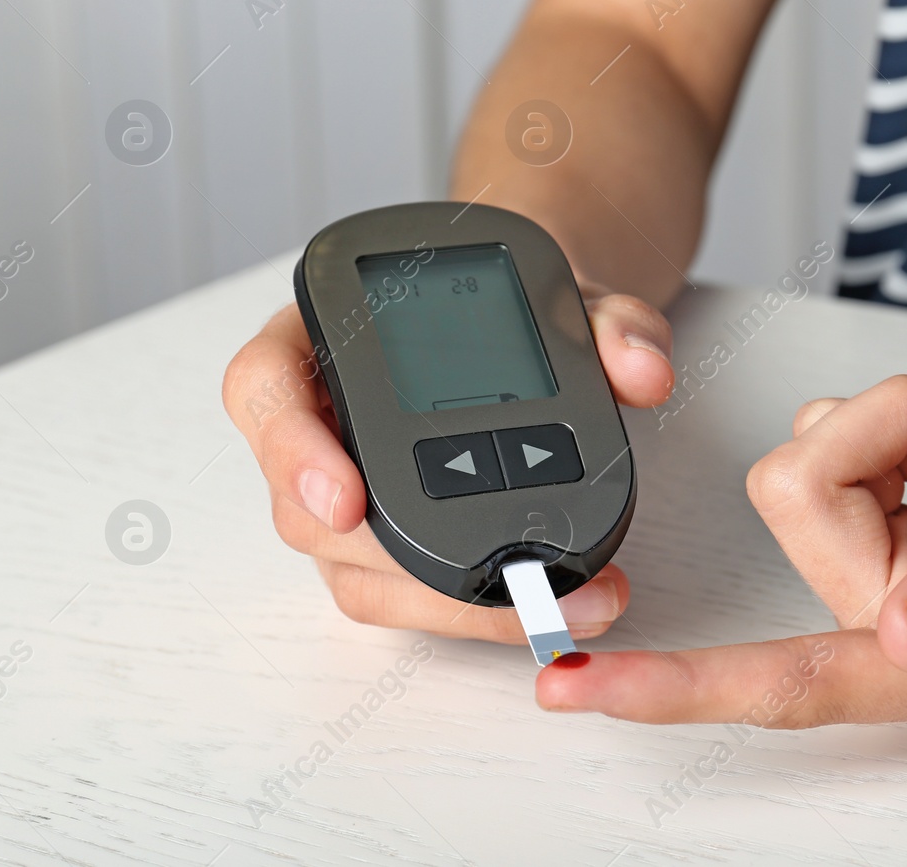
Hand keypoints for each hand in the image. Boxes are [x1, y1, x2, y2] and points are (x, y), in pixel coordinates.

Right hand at [222, 278, 673, 643]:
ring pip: (359, 575)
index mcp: (322, 337)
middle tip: (495, 579)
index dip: (288, 449)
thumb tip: (643, 370)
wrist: (539, 339)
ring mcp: (345, 495)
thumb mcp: (574, 295)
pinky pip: (410, 596)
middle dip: (402, 563)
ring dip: (453, 606)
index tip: (344, 500)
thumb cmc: (523, 311)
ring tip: (560, 603)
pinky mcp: (390, 549)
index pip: (262, 389)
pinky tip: (554, 611)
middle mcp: (317, 424)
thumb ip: (613, 320)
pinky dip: (478, 612)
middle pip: (307, 514)